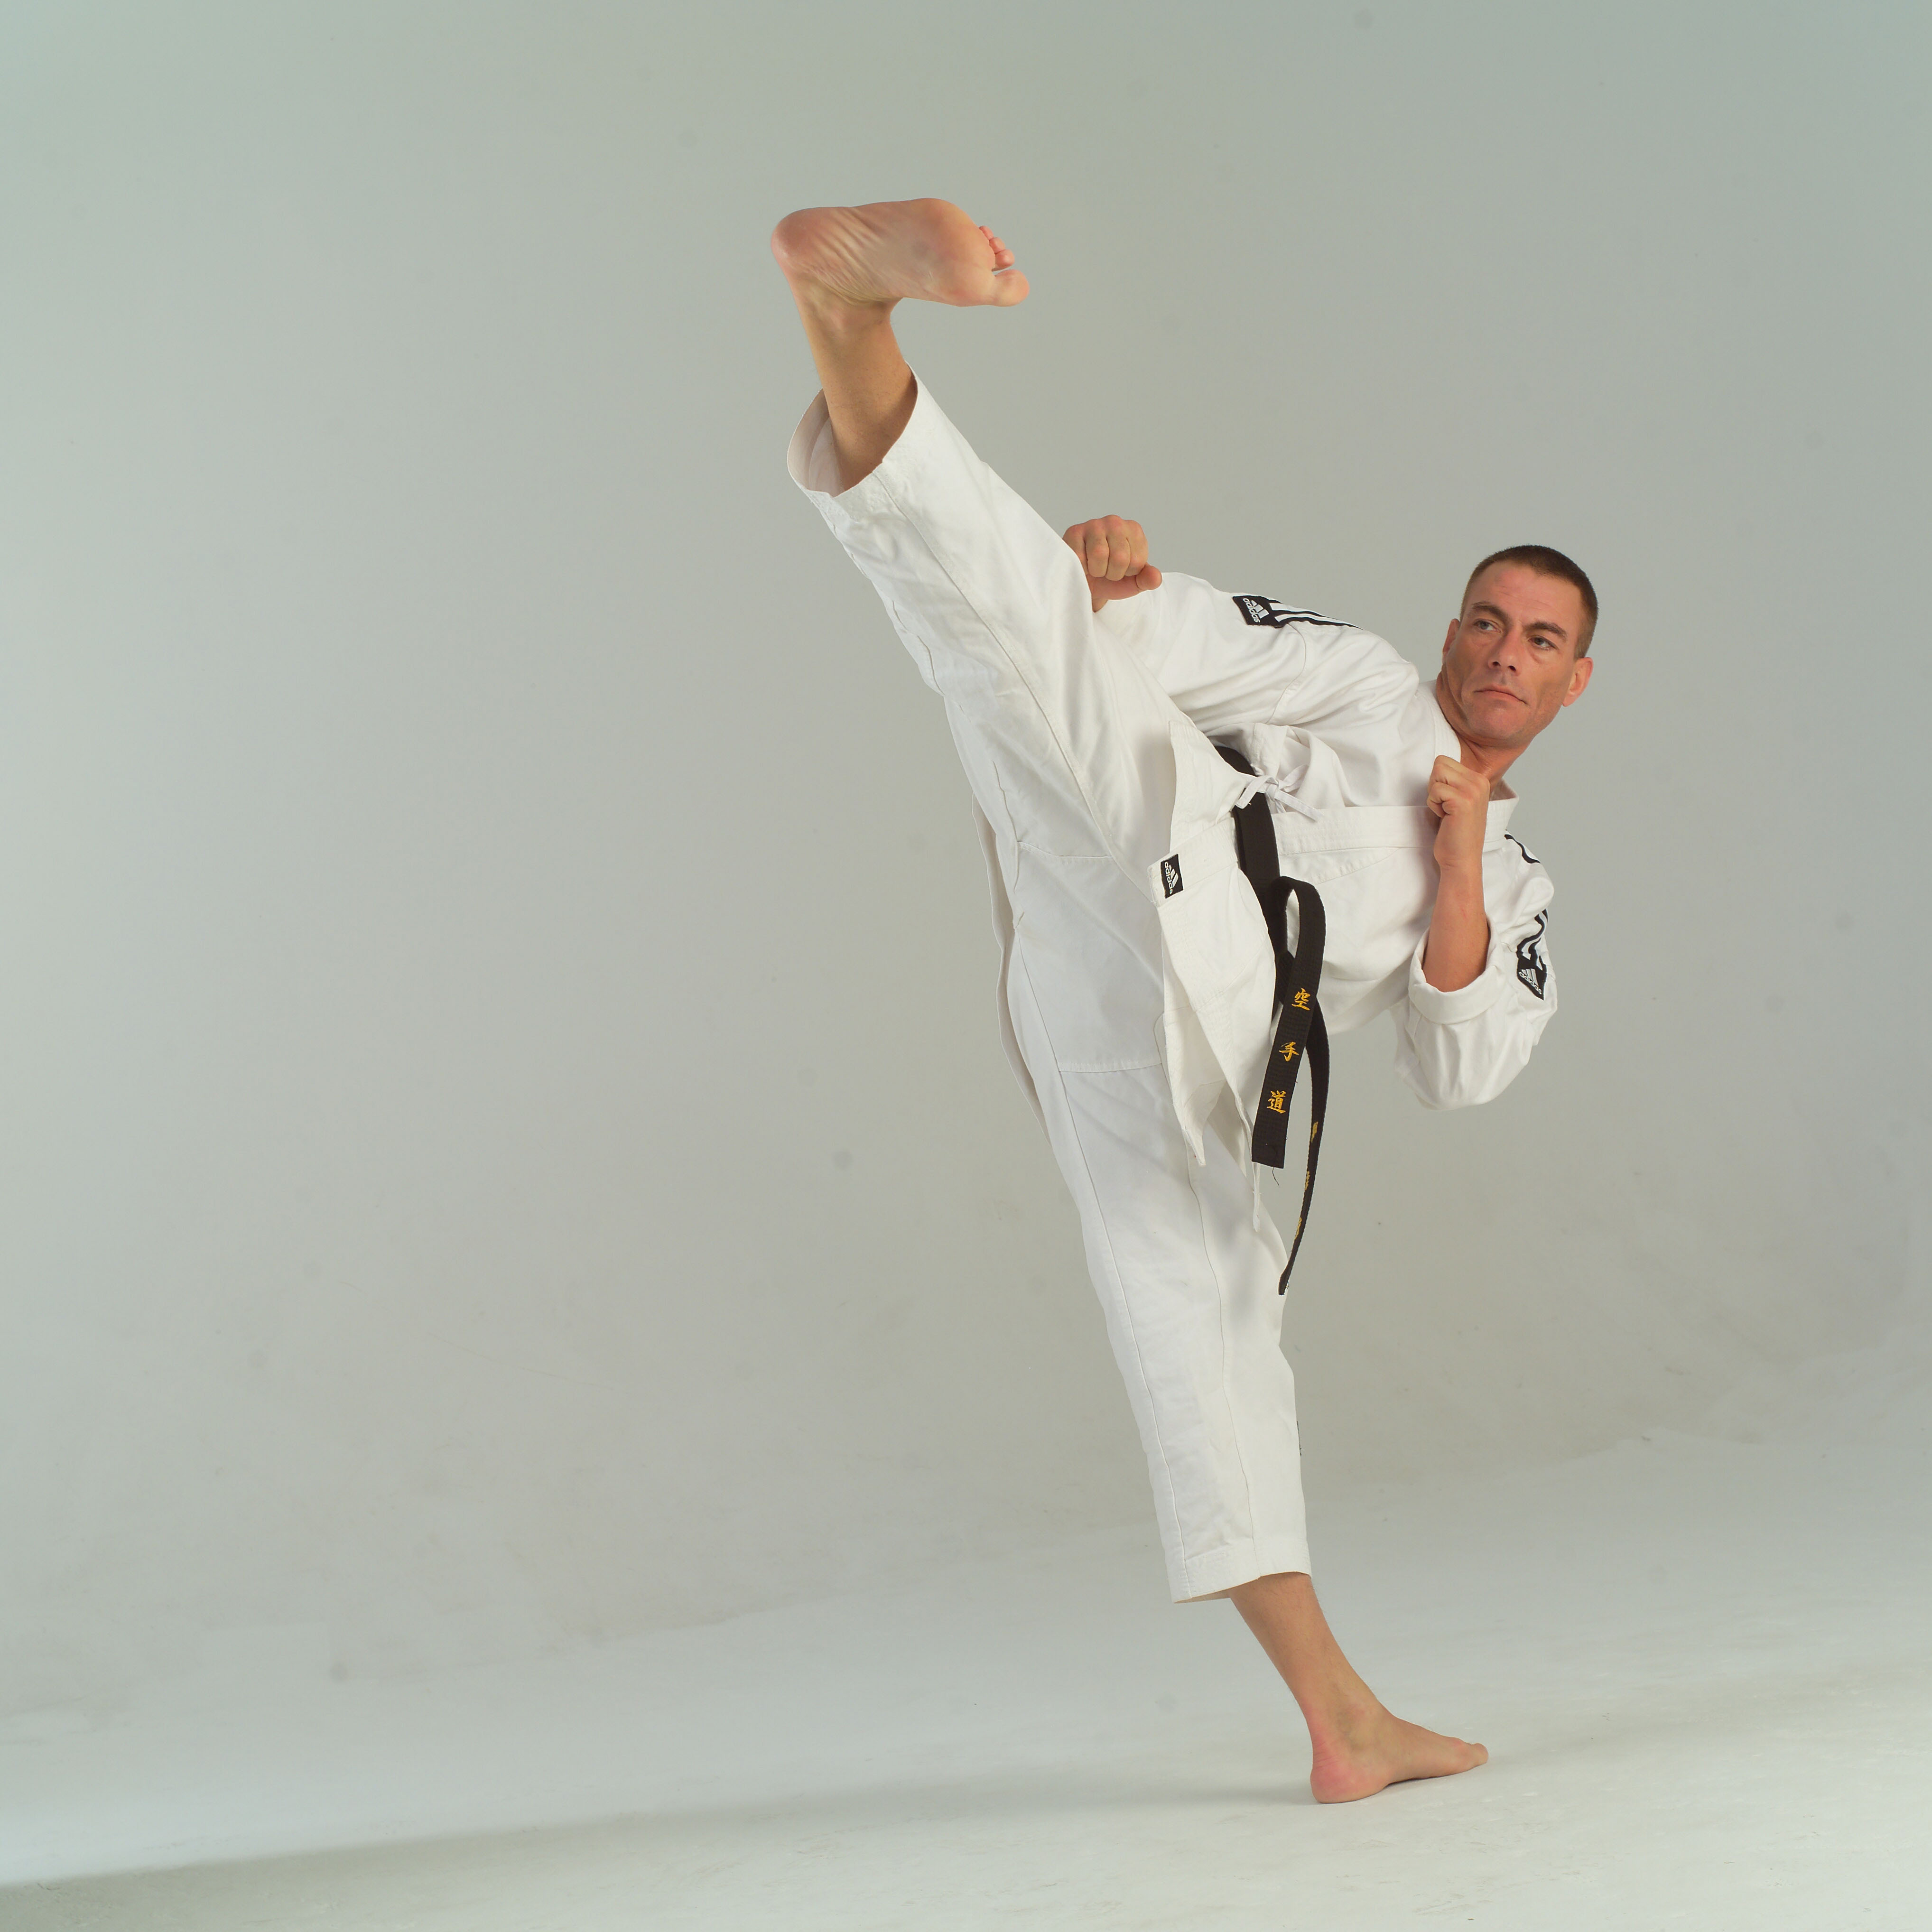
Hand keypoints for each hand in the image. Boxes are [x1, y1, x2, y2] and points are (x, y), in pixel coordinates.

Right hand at [1063, 516, 1162, 611]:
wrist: (1086, 583)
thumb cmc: (1111, 579)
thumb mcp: (1134, 582)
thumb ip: (1148, 580)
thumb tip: (1155, 577)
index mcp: (1134, 531)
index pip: (1137, 561)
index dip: (1128, 573)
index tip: (1121, 569)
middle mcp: (1115, 522)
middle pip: (1120, 557)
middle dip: (1112, 574)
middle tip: (1106, 570)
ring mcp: (1094, 524)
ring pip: (1099, 554)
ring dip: (1096, 571)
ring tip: (1095, 567)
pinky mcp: (1075, 531)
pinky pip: (1081, 558)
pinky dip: (1081, 568)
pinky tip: (1082, 563)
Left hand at [1426, 755, 1490, 873]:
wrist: (1462, 859)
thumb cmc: (1456, 833)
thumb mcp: (1461, 800)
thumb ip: (1454, 782)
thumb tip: (1438, 766)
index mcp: (1480, 780)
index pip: (1445, 761)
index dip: (1438, 781)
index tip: (1447, 801)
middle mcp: (1479, 782)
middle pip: (1440, 763)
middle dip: (1434, 784)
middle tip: (1445, 806)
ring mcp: (1473, 790)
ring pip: (1436, 774)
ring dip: (1434, 794)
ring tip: (1446, 812)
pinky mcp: (1462, 801)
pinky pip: (1434, 790)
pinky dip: (1433, 805)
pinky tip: (1445, 818)